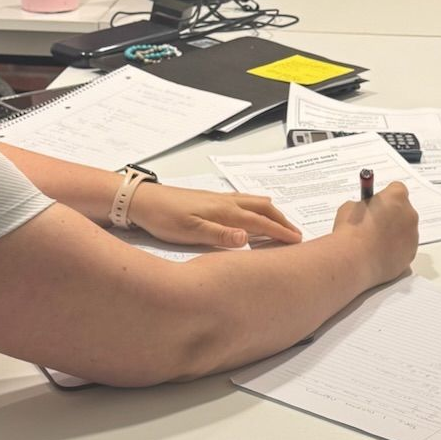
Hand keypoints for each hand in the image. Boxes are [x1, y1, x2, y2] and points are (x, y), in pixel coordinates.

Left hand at [126, 183, 300, 247]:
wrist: (143, 200)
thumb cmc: (164, 218)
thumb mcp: (190, 231)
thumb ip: (219, 235)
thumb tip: (247, 238)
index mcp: (225, 212)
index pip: (260, 223)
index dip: (280, 232)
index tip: (297, 241)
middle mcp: (226, 202)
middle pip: (263, 209)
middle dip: (281, 221)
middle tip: (296, 234)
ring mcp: (218, 198)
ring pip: (254, 202)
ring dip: (271, 212)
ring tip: (281, 222)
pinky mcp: (210, 198)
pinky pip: (243, 201)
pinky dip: (257, 207)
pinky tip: (252, 211)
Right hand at [331, 180, 418, 285]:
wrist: (354, 261)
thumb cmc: (351, 232)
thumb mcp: (350, 208)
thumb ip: (363, 206)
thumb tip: (364, 211)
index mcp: (396, 197)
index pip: (397, 189)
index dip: (386, 196)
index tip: (377, 203)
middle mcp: (409, 215)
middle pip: (404, 211)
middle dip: (392, 216)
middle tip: (374, 224)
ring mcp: (412, 236)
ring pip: (405, 231)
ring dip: (394, 234)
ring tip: (375, 243)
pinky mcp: (410, 255)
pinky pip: (404, 249)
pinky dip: (395, 251)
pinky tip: (379, 254)